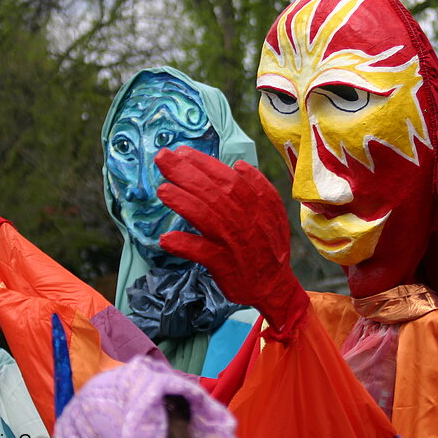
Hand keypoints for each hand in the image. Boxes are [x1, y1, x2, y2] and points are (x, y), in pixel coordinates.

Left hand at [156, 146, 308, 339]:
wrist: (275, 285)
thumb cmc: (268, 246)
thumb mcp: (273, 213)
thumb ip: (259, 189)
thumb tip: (239, 165)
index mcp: (258, 205)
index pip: (228, 178)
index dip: (204, 164)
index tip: (182, 152)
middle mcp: (246, 221)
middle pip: (215, 193)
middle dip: (187, 173)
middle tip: (163, 158)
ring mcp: (235, 244)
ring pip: (208, 218)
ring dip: (184, 203)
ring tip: (162, 190)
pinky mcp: (225, 266)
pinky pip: (204, 254)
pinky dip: (185, 246)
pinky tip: (166, 239)